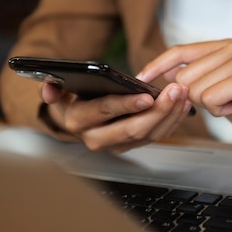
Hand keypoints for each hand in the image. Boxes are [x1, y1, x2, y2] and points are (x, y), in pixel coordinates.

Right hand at [41, 82, 192, 151]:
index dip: (126, 105)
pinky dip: (172, 120)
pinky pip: (156, 135)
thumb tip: (47, 90)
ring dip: (170, 115)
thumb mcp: (56, 90)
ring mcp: (117, 144)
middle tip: (175, 91)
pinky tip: (183, 105)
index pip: (105, 112)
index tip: (147, 96)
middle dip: (158, 110)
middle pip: (133, 128)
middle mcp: (97, 138)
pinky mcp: (132, 145)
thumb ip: (50, 87)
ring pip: (149, 134)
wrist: (75, 117)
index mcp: (79, 121)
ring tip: (182, 94)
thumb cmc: (71, 98)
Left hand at [137, 39, 231, 158]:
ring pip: (195, 90)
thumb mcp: (218, 91)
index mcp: (225, 46)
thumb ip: (197, 79)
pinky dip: (221, 110)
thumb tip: (166, 74)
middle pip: (183, 77)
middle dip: (196, 99)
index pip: (181, 51)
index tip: (139, 78)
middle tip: (224, 101)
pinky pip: (211, 99)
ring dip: (211, 106)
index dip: (157, 65)